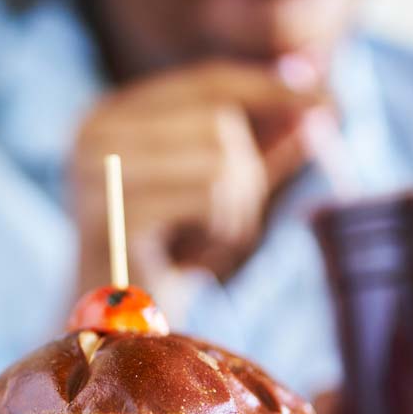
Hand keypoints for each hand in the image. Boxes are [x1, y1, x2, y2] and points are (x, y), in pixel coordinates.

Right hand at [68, 60, 326, 294]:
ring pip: (221, 158)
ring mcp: (98, 171)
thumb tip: (317, 99)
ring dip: (234, 211)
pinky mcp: (114, 213)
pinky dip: (220, 231)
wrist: (118, 332)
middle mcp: (93, 131)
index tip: (320, 89)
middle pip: (221, 120)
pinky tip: (191, 259)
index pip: (206, 81)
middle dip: (247, 178)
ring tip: (203, 244)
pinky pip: (211, 196)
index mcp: (110, 114)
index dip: (266, 85)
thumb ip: (261, 144)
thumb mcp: (221, 189)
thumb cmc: (169, 257)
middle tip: (223, 227)